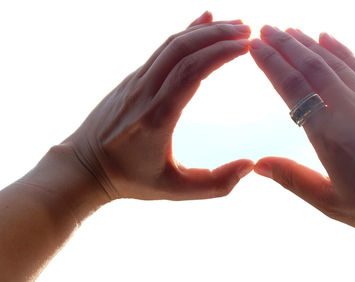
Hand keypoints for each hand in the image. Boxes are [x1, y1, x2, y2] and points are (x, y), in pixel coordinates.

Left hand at [62, 12, 253, 200]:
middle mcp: (145, 92)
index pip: (191, 71)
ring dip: (204, 31)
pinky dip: (186, 33)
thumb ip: (216, 184)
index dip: (221, 53)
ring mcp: (136, 82)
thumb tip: (250, 164)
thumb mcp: (176, 191)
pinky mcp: (133, 79)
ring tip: (234, 25)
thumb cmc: (130, 180)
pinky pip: (162, 49)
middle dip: (218, 35)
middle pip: (182, 49)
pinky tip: (203, 22)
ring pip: (171, 44)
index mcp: (157, 117)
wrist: (84, 167)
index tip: (247, 46)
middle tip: (249, 30)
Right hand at [250, 25, 354, 242]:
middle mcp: (350, 110)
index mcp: (329, 136)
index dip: (272, 65)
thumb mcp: (331, 203)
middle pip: (311, 68)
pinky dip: (342, 50)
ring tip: (290, 30)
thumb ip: (293, 179)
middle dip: (285, 46)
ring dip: (309, 44)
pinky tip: (327, 38)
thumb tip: (258, 165)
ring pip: (335, 63)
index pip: (293, 89)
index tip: (256, 47)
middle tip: (265, 29)